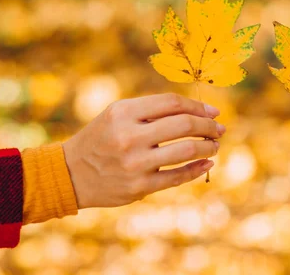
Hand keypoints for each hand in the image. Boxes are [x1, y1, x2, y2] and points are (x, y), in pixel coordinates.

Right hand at [62, 93, 223, 208]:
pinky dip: (197, 168)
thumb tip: (198, 111)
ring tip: (214, 145)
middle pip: (183, 125)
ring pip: (185, 151)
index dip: (198, 106)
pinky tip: (207, 163)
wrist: (71, 173)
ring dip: (207, 147)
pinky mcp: (139, 186)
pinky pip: (177, 176)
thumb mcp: (118, 114)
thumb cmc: (102, 137)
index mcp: (124, 112)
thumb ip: (152, 110)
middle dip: (208, 126)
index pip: (172, 103)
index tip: (213, 112)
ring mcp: (135, 163)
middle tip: (219, 129)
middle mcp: (129, 136)